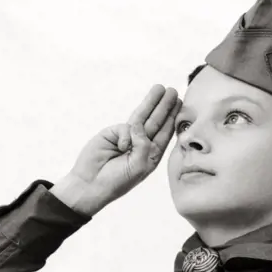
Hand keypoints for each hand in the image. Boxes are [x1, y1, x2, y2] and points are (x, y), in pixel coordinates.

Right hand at [65, 85, 181, 212]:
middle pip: (156, 121)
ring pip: (142, 117)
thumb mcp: (139, 166)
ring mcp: (127, 138)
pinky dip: (125, 136)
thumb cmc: (117, 180)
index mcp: (151, 155)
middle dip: (164, 106)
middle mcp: (141, 145)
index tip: (180, 103)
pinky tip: (121, 148)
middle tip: (173, 91)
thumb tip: (137, 125)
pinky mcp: (113, 133)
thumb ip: (144, 145)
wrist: (91, 183)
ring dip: (151, 102)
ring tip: (160, 88)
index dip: (172, 118)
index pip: (165, 133)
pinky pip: (125, 127)